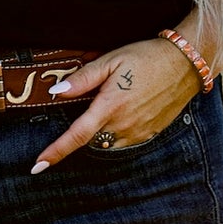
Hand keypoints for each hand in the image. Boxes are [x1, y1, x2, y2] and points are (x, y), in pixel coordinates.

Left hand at [31, 36, 200, 172]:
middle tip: (95, 102)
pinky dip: (117, 131)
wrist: (185, 63)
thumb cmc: (146, 57)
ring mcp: (139, 133)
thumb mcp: (110, 60)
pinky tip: (127, 110)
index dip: (55, 152)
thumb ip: (82, 79)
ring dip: (101, 130)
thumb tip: (56, 92)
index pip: (76, 136)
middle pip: (91, 139)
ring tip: (115, 103)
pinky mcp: (151, 134)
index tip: (37, 166)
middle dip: (84, 129)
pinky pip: (124, 141)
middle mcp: (123, 125)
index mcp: (110, 106)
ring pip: (108, 142)